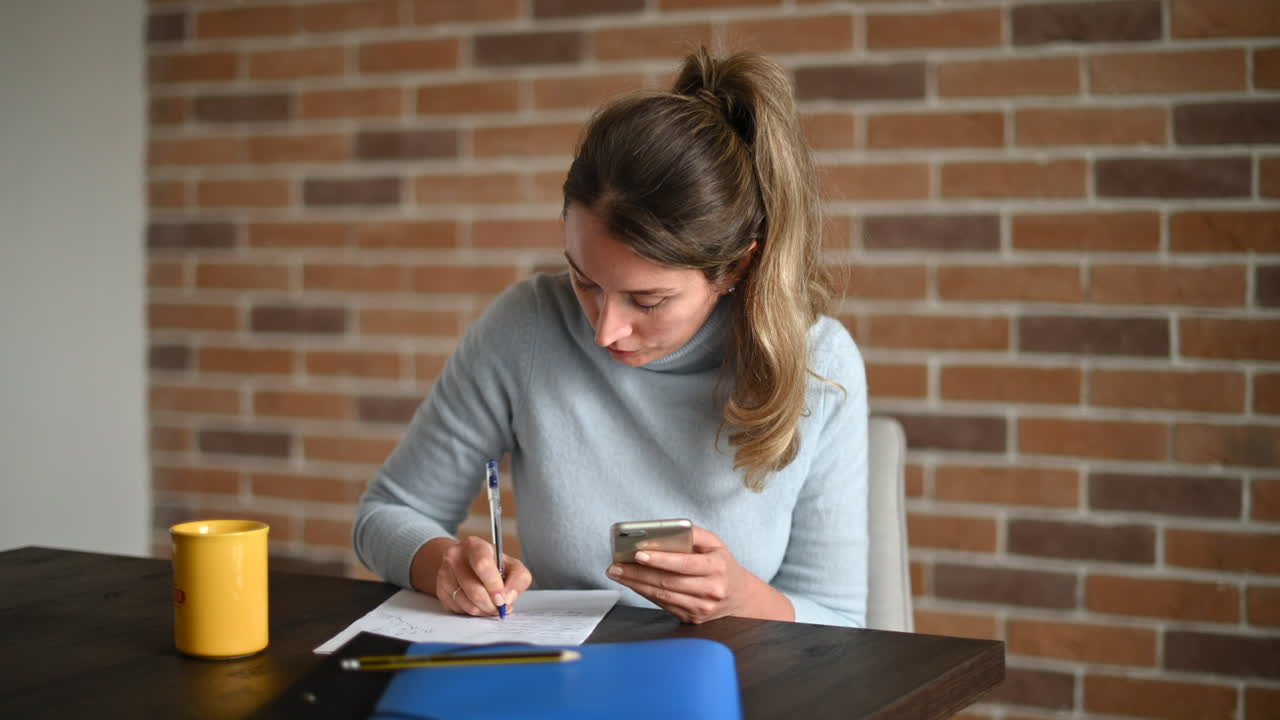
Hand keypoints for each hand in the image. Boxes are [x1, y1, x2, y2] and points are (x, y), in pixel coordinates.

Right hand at [413, 536, 532, 616]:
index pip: (482, 565)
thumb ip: (518, 579)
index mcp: (474, 545)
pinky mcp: (440, 590)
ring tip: (491, 606)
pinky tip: (479, 604)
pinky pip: (460, 610)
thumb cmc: (492, 565)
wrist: (466, 563)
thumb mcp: (511, 565)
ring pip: (468, 603)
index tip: (503, 599)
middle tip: (500, 607)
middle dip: (492, 604)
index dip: (494, 585)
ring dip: (484, 610)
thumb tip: (508, 598)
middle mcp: (455, 557)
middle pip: (475, 590)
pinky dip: (474, 612)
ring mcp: (444, 574)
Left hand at [605, 525, 793, 623]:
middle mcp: (711, 590)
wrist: (739, 596)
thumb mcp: (715, 544)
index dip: (661, 559)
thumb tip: (664, 531)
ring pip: (663, 596)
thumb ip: (693, 534)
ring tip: (617, 573)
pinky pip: (664, 605)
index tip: (639, 553)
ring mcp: (701, 609)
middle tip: (615, 565)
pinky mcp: (692, 619)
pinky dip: (645, 593)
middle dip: (638, 573)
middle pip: (668, 582)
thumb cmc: (721, 564)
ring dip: (636, 584)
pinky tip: (632, 583)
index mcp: (717, 568)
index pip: (685, 564)